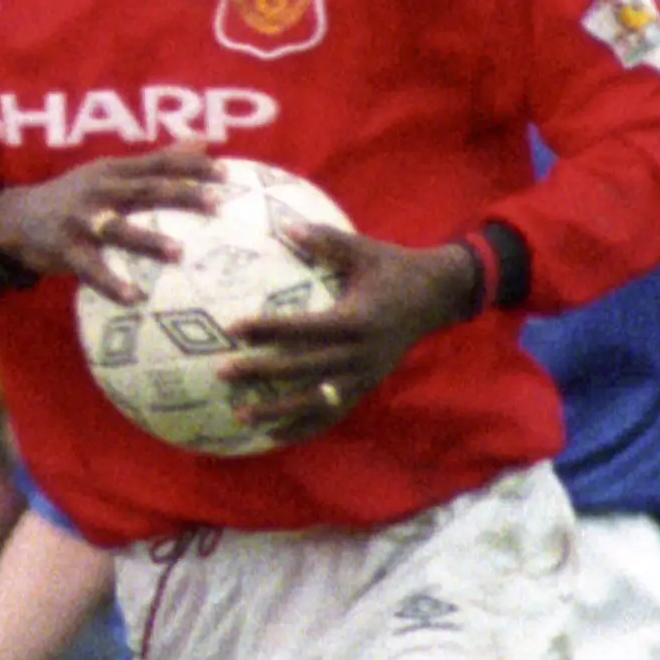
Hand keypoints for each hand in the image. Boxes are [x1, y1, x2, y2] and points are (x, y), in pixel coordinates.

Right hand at [0, 151, 212, 298]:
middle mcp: (100, 190)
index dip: (192, 167)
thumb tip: (202, 142)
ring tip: (179, 253)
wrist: (16, 218)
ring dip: (149, 240)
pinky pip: (92, 270)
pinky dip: (111, 284)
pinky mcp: (66, 250)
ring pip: (120, 229)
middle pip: (146, 190)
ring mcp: (82, 220)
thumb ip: (155, 161)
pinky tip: (134, 298)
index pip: (159, 164)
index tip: (227, 173)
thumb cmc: (76, 196)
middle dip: (181, 196)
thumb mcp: (110, 172)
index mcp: (114, 171)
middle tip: (216, 205)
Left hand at [213, 222, 477, 428]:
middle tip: (222, 372)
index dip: (269, 328)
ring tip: (239, 416)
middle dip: (261, 372)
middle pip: (302, 368)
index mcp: (356, 320)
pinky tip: (273, 436)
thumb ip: (326, 240)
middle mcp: (358, 354)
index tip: (234, 327)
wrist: (437, 297)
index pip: (304, 328)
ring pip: (313, 400)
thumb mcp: (364, 250)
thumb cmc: (395, 268)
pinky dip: (302, 426)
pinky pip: (330, 413)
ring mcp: (362, 376)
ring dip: (275, 410)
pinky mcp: (365, 388)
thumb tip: (285, 224)